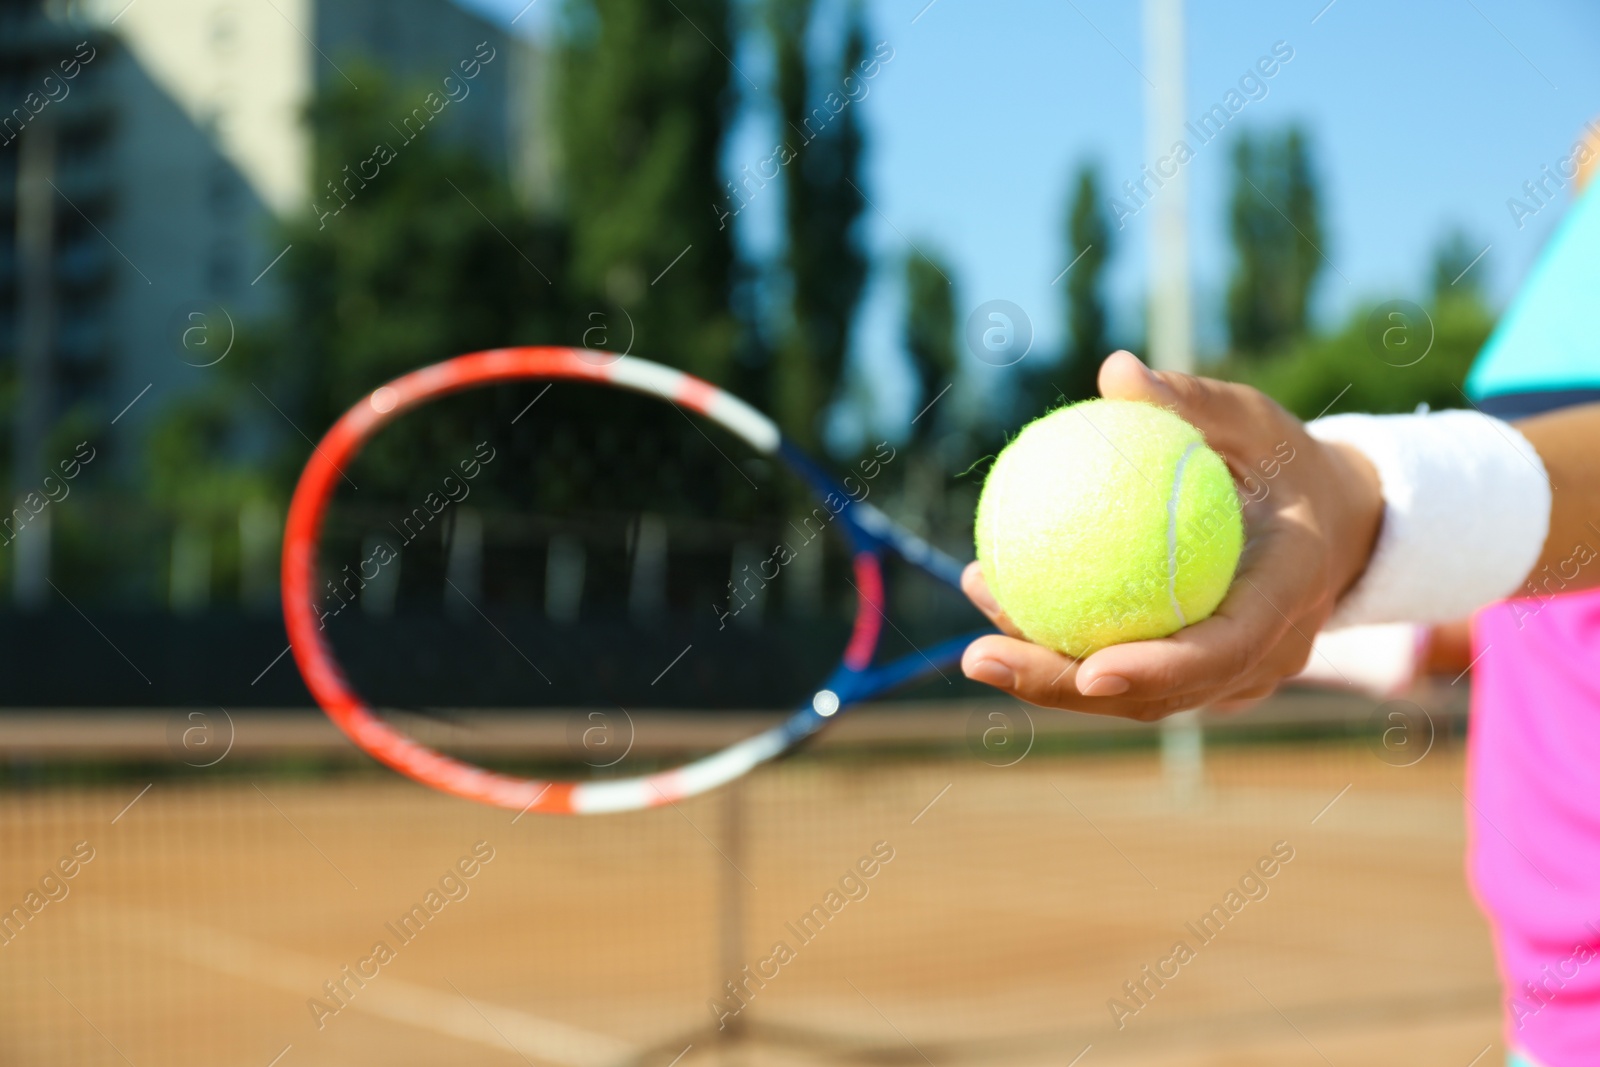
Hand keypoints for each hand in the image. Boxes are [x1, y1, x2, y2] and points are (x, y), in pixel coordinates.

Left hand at [960, 351, 1382, 719]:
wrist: (1336, 525)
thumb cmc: (1290, 463)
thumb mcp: (1254, 422)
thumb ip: (1193, 402)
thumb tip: (1115, 371)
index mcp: (1286, 598)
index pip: (1221, 650)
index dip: (1157, 669)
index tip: (1090, 668)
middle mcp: (1262, 655)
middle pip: (1156, 696)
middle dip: (1061, 689)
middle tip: (979, 657)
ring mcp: (1231, 678)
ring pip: (1131, 697)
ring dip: (1048, 675)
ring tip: (974, 640)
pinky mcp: (1198, 678)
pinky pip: (1125, 670)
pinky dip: (1064, 650)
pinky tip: (999, 602)